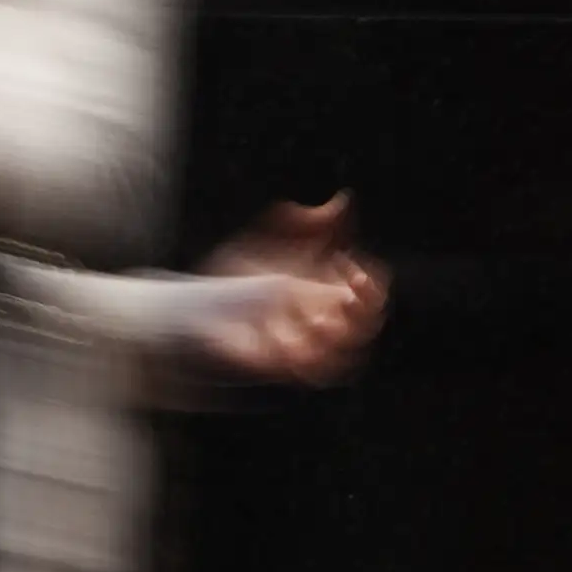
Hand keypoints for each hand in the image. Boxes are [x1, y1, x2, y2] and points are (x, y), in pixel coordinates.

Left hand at [188, 194, 389, 385]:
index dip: (372, 284)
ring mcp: (303, 345)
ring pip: (342, 358)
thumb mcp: (270, 240)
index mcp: (328, 294)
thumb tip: (342, 201)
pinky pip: (300, 370)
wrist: (199, 308)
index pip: (371, 297)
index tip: (345, 261)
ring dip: (334, 339)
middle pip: (365, 328)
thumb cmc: (242, 277)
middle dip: (364, 311)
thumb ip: (304, 222)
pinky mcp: (277, 363)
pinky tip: (277, 333)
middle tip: (346, 294)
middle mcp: (321, 321)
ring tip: (316, 319)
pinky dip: (297, 356)